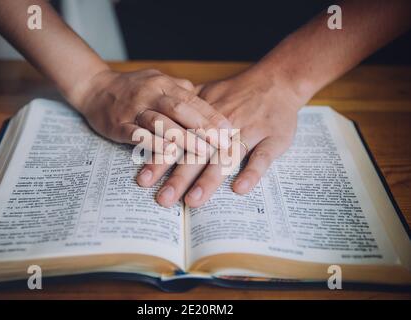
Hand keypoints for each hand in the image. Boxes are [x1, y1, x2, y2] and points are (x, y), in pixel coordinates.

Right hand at [76, 68, 232, 153]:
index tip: (228, 129)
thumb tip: (208, 102)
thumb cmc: (133, 88)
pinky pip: (137, 136)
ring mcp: (133, 110)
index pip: (191, 99)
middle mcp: (149, 94)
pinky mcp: (118, 125)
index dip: (210, 114)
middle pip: (178, 110)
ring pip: (159, 123)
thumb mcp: (158, 81)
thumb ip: (181, 91)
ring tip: (201, 153)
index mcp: (163, 84)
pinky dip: (153, 145)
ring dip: (182, 139)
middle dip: (201, 128)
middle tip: (221, 144)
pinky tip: (168, 156)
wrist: (95, 88)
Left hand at [137, 67, 309, 206]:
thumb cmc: (238, 92)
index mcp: (205, 118)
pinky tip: (240, 189)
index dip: (160, 159)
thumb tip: (156, 119)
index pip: (178, 141)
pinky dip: (253, 172)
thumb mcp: (208, 94)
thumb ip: (184, 109)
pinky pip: (263, 157)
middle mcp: (224, 127)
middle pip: (199, 154)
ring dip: (209, 179)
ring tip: (193, 200)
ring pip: (227, 157)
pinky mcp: (273, 139)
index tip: (143, 180)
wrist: (277, 81)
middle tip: (163, 200)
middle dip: (179, 177)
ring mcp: (249, 132)